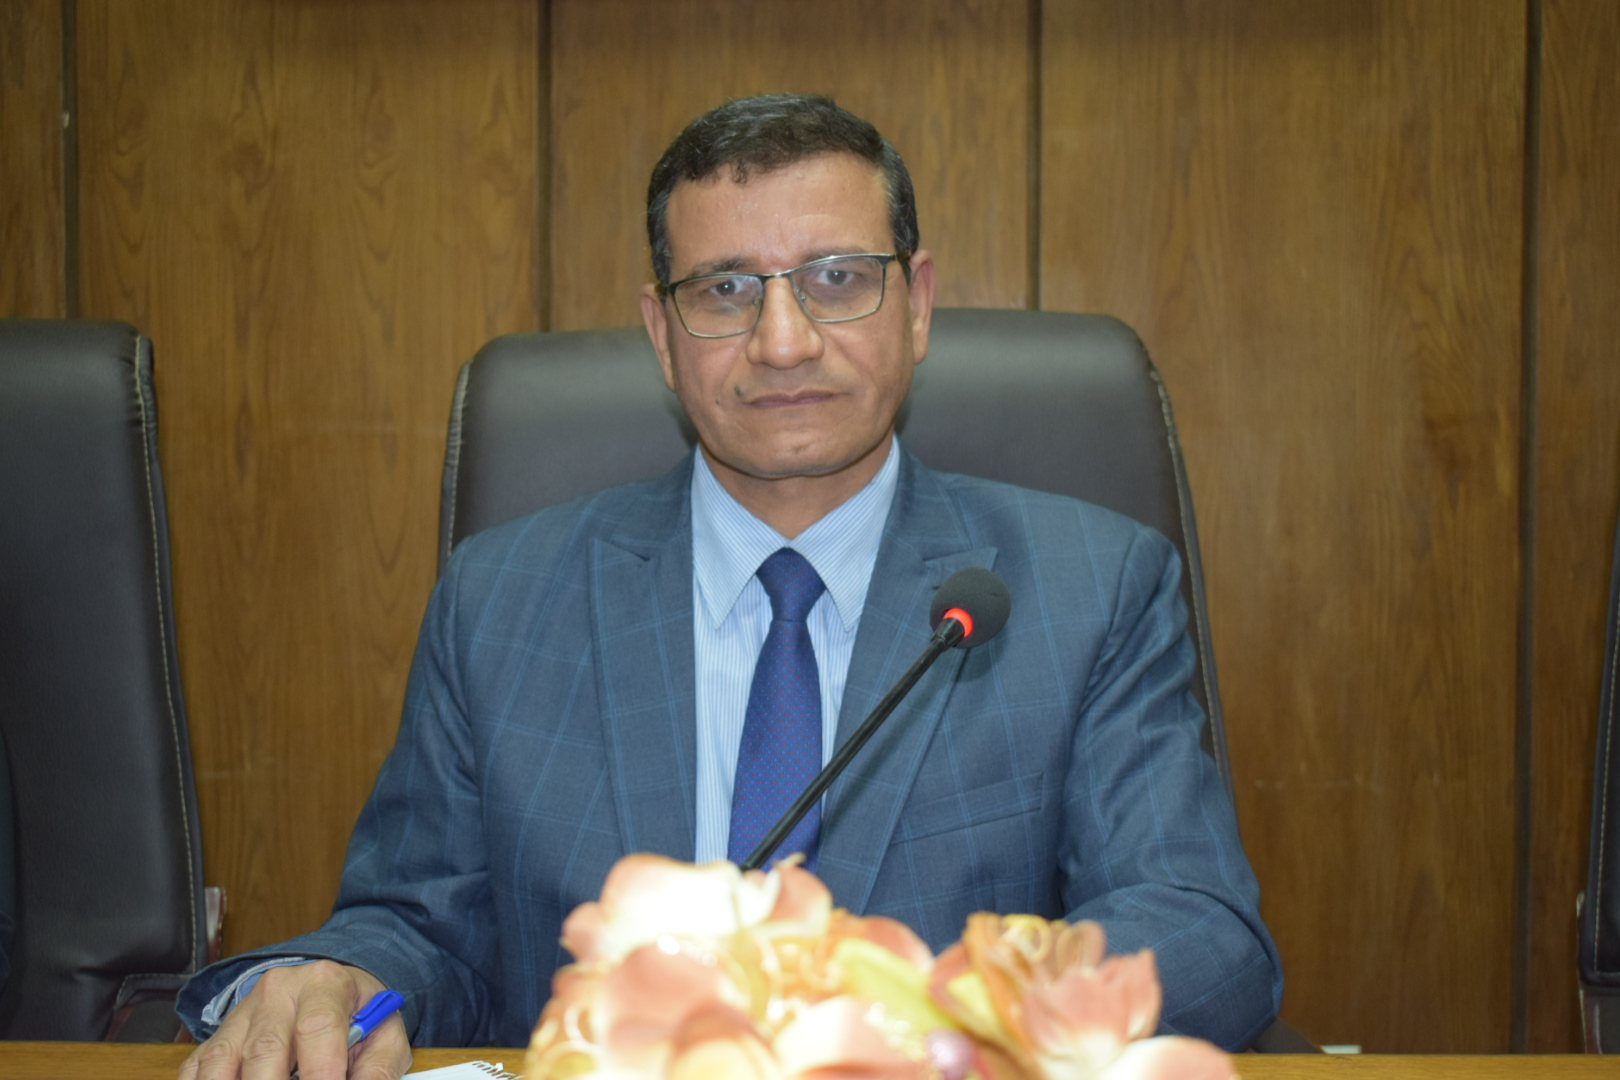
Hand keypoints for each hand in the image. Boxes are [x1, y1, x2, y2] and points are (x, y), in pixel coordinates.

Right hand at [179, 960, 411, 1079]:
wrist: (329, 990)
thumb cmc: (358, 1017)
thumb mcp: (385, 1034)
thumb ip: (378, 1069)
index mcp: (325, 983)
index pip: (317, 1027)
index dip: (320, 1072)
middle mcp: (278, 991)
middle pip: (264, 1050)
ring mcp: (241, 1013)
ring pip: (222, 1062)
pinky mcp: (217, 1036)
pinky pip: (197, 1068)